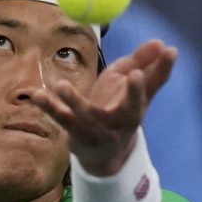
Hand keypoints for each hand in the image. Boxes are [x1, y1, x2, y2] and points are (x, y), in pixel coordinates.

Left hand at [31, 39, 176, 175]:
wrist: (104, 157)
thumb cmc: (120, 113)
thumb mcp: (133, 92)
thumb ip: (147, 68)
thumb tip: (162, 44)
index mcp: (136, 110)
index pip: (149, 91)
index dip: (158, 73)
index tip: (165, 56)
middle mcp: (120, 123)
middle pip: (128, 110)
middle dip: (133, 93)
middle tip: (135, 74)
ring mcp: (97, 131)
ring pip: (86, 117)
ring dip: (73, 102)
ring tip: (61, 86)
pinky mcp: (75, 135)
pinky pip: (60, 119)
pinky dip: (48, 106)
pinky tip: (36, 95)